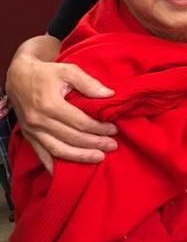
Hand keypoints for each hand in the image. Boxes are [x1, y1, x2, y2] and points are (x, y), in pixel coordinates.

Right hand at [6, 54, 117, 170]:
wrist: (18, 76)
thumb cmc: (46, 73)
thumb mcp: (68, 70)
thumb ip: (88, 83)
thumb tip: (109, 94)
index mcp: (49, 104)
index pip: (80, 123)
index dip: (98, 128)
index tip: (113, 129)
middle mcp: (39, 121)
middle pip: (72, 138)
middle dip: (95, 143)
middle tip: (112, 145)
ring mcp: (32, 131)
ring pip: (59, 150)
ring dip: (81, 157)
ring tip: (99, 157)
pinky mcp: (29, 137)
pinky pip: (42, 155)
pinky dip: (55, 166)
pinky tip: (68, 172)